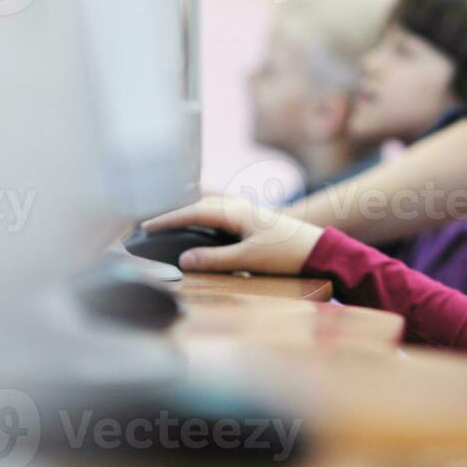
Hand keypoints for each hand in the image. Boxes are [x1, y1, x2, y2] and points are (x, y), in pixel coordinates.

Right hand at [140, 196, 324, 274]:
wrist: (321, 252)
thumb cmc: (287, 254)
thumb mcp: (248, 260)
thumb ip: (215, 259)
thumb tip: (183, 260)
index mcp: (236, 211)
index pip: (194, 212)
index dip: (168, 219)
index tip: (145, 226)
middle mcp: (240, 207)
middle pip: (199, 205)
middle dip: (174, 213)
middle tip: (149, 225)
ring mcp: (248, 212)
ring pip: (210, 209)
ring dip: (189, 214)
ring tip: (168, 224)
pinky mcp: (254, 222)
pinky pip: (220, 215)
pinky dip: (203, 219)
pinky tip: (200, 228)